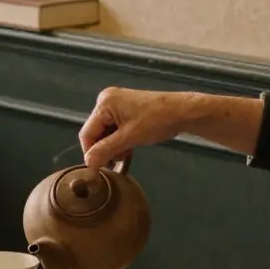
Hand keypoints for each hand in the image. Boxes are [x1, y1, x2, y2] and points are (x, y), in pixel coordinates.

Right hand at [78, 88, 197, 168]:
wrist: (182, 112)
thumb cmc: (156, 121)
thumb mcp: (129, 138)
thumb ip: (105, 150)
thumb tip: (88, 163)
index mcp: (104, 103)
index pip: (87, 133)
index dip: (91, 152)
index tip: (98, 168)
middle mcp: (106, 100)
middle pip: (95, 132)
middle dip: (104, 149)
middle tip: (116, 162)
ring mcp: (117, 103)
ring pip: (105, 132)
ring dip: (113, 147)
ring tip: (125, 155)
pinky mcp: (126, 109)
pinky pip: (115, 128)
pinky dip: (119, 140)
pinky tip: (128, 149)